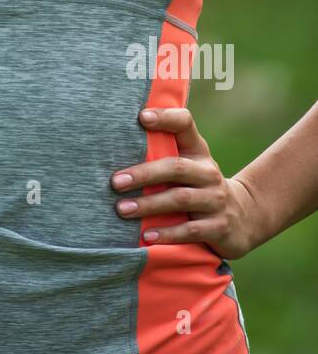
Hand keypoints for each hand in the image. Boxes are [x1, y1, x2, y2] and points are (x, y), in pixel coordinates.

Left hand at [110, 107, 260, 259]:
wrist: (242, 217)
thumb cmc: (198, 185)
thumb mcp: (187, 164)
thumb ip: (160, 152)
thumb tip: (112, 142)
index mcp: (198, 151)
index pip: (185, 124)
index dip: (166, 118)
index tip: (141, 117)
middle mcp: (208, 172)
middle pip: (176, 167)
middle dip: (144, 174)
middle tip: (115, 182)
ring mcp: (216, 199)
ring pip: (180, 199)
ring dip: (149, 205)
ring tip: (122, 209)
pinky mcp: (219, 227)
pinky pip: (191, 230)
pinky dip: (168, 233)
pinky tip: (147, 236)